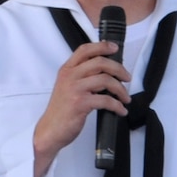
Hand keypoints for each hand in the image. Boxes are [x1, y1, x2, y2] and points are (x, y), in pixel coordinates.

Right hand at [33, 40, 129, 176]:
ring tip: (125, 98)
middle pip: (100, 62)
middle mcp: (70, 76)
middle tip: (127, 77)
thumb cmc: (60, 111)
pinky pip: (106, 100)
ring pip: (106, 80)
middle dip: (119, 69)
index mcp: (67, 70)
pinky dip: (117, 106)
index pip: (85, 50)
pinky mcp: (80, 103)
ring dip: (121, 89)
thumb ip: (81, 76)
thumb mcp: (66, 87)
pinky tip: (120, 110)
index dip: (102, 46)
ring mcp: (75, 89)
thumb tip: (106, 73)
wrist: (50, 130)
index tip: (115, 48)